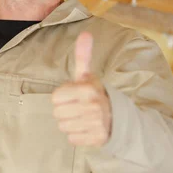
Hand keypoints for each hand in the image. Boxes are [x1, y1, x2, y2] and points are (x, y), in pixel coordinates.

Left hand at [51, 32, 111, 146]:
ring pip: (63, 126)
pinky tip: (86, 128)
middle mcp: (92, 106)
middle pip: (57, 113)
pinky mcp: (97, 138)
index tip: (73, 95)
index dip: (62, 96)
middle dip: (65, 110)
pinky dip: (77, 135)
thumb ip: (83, 56)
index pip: (55, 98)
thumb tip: (85, 33)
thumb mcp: (87, 75)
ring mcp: (95, 123)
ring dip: (70, 123)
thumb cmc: (95, 94)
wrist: (117, 116)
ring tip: (82, 117)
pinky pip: (72, 139)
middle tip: (78, 107)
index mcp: (87, 89)